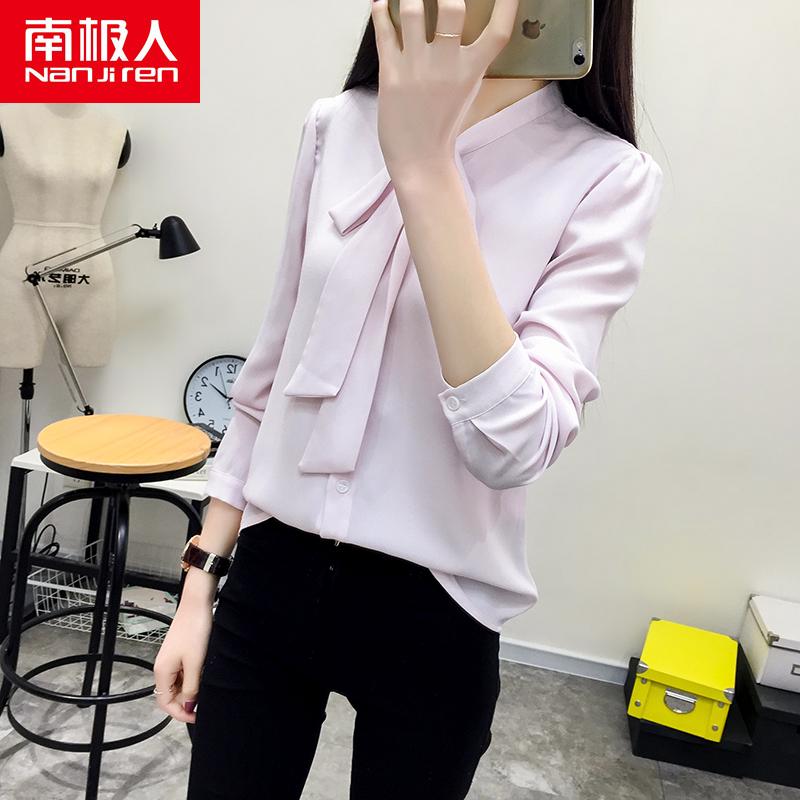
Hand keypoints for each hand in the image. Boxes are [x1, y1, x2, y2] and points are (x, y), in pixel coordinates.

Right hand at [152, 596, 213, 723]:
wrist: (197, 605)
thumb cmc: (195, 632)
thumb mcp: (195, 663)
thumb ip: (191, 687)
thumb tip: (188, 706)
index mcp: (162, 671)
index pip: (165, 702)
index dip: (180, 713)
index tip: (197, 716)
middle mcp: (163, 667)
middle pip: (170, 695)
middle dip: (186, 702)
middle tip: (204, 703)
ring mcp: (171, 660)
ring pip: (177, 684)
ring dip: (190, 690)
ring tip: (205, 689)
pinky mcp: (179, 653)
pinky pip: (182, 673)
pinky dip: (192, 678)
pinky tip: (203, 675)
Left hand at [370, 0, 518, 179]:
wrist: (419, 159)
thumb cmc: (442, 125)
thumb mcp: (467, 91)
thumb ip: (469, 59)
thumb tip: (462, 23)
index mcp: (472, 71)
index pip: (499, 31)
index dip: (507, 5)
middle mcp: (446, 66)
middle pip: (452, 7)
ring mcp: (417, 69)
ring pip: (411, 11)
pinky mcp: (390, 75)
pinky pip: (384, 32)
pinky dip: (380, 11)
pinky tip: (381, 3)